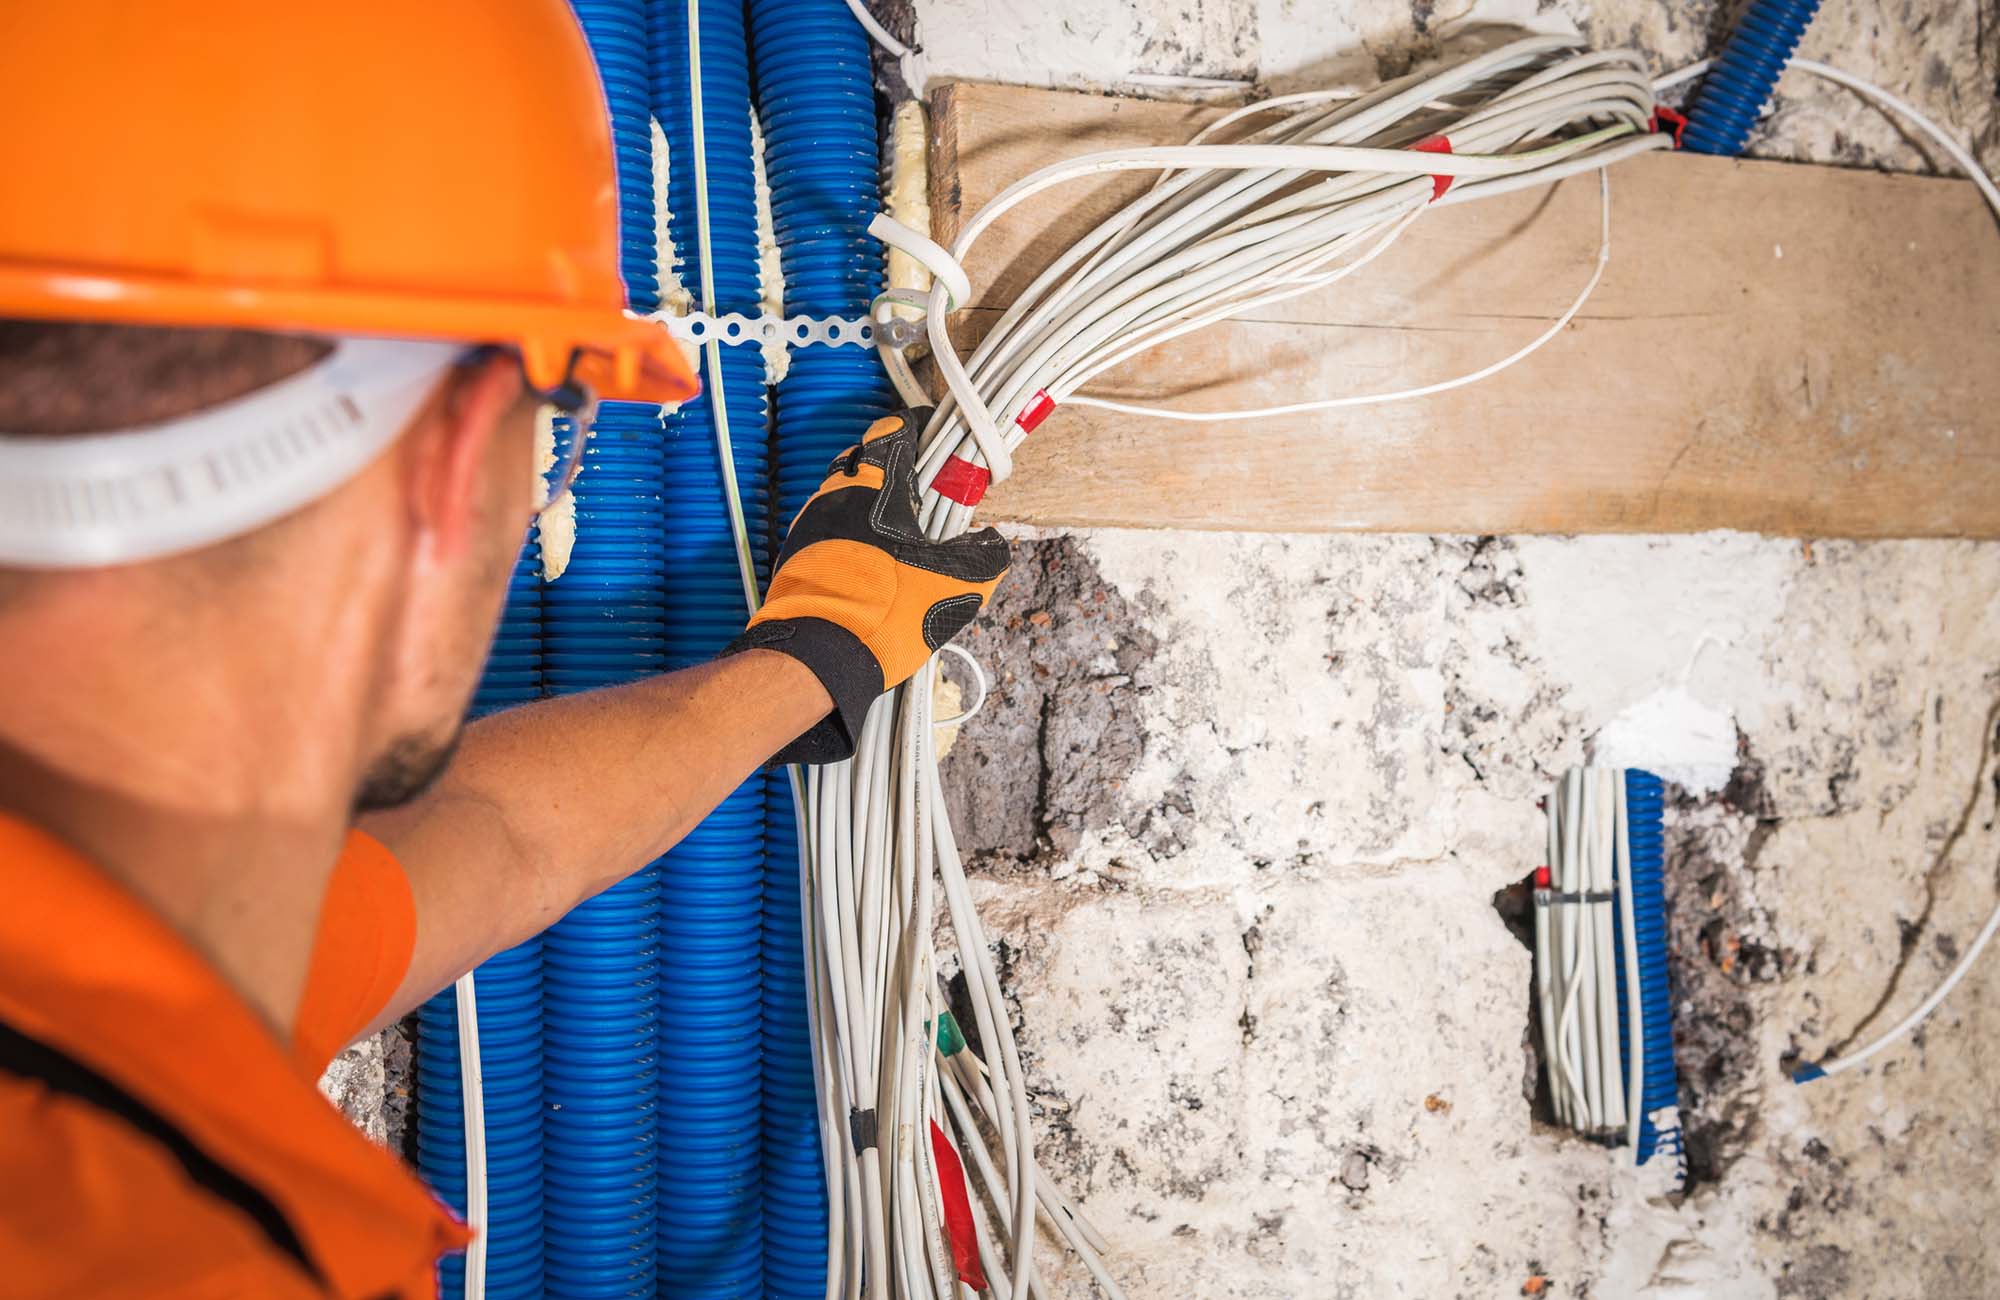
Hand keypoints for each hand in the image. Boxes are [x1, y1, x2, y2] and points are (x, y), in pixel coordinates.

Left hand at [726, 409, 1010, 763]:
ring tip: (904, 541)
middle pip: (870, 461)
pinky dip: (853, 537)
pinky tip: (875, 567)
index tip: (942, 452)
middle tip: (929, 502)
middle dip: (899, 476)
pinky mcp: (797, 552)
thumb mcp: (958, 584)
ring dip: (875, 509)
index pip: (895, 429)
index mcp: (874, 483)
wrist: (820, 656)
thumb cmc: (887, 611)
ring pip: (847, 496)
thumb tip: (995, 543)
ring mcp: (809, 522)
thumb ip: (985, 555)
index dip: (923, 435)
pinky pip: (831, 530)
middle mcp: (834, 492)